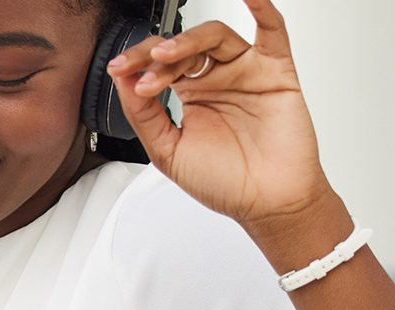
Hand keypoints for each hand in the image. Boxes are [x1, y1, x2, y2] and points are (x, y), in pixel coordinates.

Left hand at [105, 0, 332, 227]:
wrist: (266, 204)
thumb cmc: (225, 182)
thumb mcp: (168, 151)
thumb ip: (144, 116)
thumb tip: (124, 81)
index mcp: (191, 95)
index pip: (160, 64)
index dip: (138, 63)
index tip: (119, 70)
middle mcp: (217, 78)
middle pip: (184, 46)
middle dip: (156, 56)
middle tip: (141, 70)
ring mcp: (245, 72)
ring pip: (215, 37)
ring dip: (187, 41)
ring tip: (166, 55)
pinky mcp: (275, 72)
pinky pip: (271, 32)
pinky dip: (262, 9)